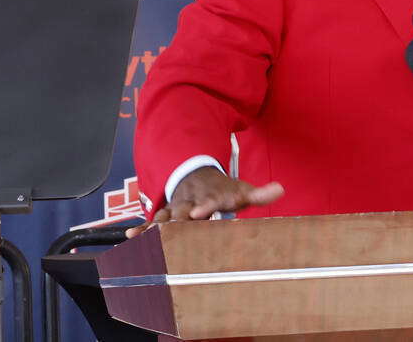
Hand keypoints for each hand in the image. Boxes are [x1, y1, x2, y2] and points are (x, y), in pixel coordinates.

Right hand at [126, 167, 283, 237]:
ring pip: (164, 217)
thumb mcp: (242, 190)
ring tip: (145, 237)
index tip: (200, 212)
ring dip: (156, 227)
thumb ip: (259, 194)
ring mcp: (176, 208)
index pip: (210, 200)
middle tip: (173, 228)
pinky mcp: (164, 216)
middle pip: (183, 211)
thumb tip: (280, 189)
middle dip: (178, 220)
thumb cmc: (223, 190)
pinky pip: (151, 222)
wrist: (197, 175)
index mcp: (212, 196)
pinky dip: (142, 229)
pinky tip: (131, 237)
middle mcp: (191, 201)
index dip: (206, 206)